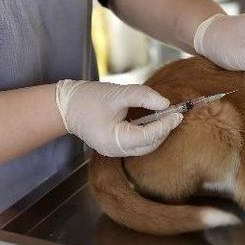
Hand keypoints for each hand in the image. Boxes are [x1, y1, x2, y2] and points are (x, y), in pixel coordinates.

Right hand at [55, 80, 182, 156]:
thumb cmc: (89, 98)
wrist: (66, 106)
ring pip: (144, 147)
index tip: (178, 114)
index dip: (165, 125)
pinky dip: (147, 134)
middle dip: (163, 131)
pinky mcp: (114, 146)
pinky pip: (136, 144)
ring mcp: (114, 151)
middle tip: (175, 115)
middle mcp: (115, 150)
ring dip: (157, 133)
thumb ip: (143, 96)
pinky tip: (153, 121)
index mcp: (114, 140)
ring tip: (167, 117)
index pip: (148, 137)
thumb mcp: (118, 93)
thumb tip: (166, 104)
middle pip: (149, 145)